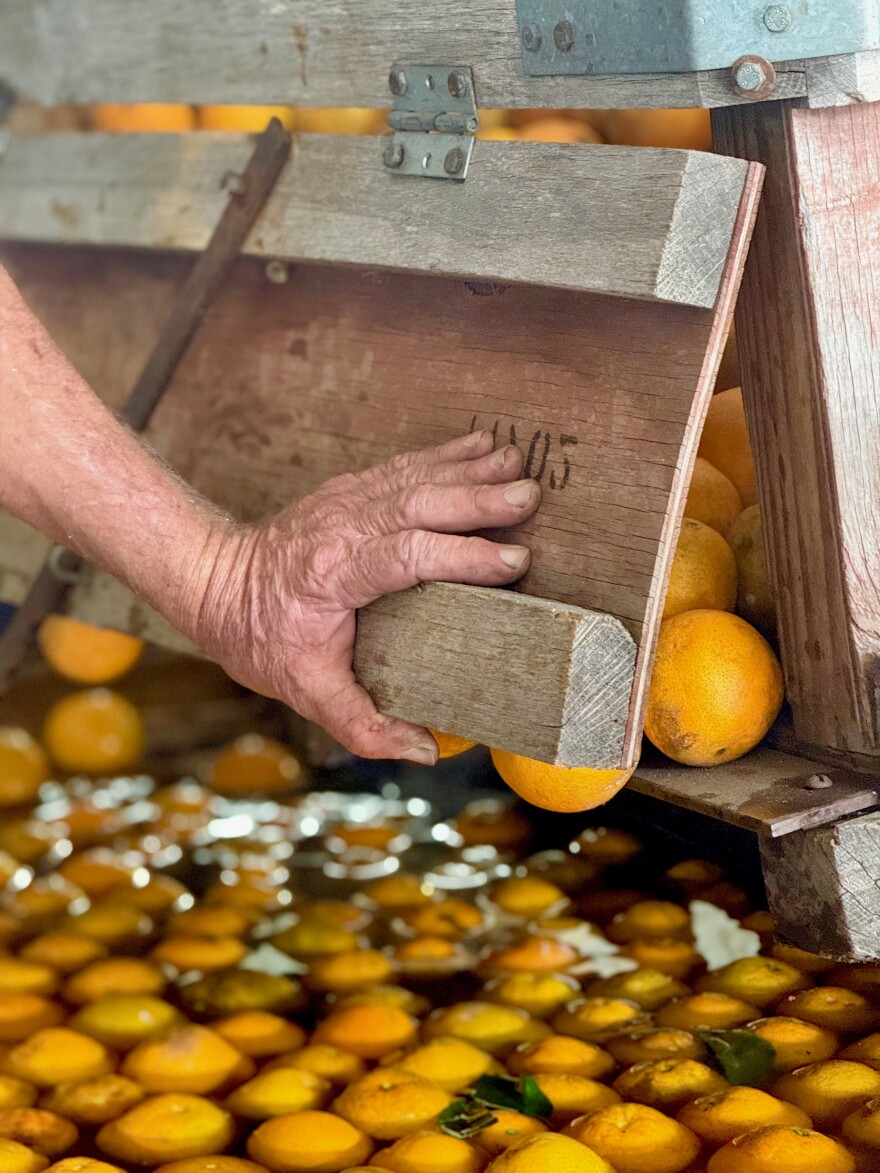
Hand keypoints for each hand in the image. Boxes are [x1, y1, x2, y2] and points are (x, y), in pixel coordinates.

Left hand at [196, 430, 540, 761]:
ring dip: (470, 470)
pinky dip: (447, 455)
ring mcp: (346, 500)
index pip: (407, 556)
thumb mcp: (304, 690)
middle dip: (477, 499)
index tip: (512, 560)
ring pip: (416, 478)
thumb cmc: (259, 637)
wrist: (214, 581)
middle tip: (530, 498)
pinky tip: (482, 448)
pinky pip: (405, 467)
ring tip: (519, 466)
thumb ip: (363, 724)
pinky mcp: (351, 490)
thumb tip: (426, 750)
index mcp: (333, 572)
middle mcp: (342, 526)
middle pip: (418, 504)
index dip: (461, 556)